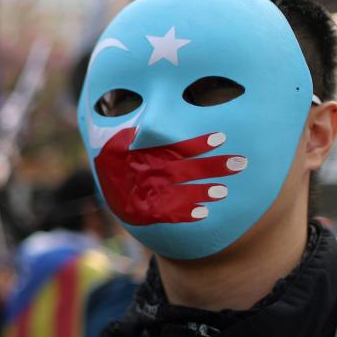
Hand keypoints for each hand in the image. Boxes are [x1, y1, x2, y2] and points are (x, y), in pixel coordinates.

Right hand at [94, 128, 245, 225]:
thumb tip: (155, 122)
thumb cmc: (114, 156)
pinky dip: (184, 214)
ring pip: (178, 193)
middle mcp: (145, 173)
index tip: (221, 138)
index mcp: (141, 153)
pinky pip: (166, 214)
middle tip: (240, 164)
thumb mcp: (117, 138)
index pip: (175, 147)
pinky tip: (204, 213)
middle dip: (212, 167)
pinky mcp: (143, 212)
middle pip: (184, 170)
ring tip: (224, 191)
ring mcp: (145, 193)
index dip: (198, 144)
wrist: (97, 186)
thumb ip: (137, 132)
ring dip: (201, 192)